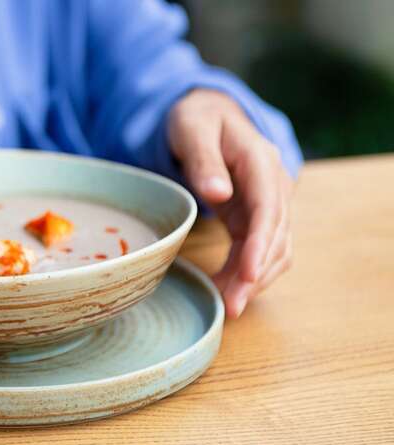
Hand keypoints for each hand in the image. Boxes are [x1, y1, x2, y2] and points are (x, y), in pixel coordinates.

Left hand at [168, 89, 293, 317]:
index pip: (268, 207)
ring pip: (274, 248)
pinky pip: (260, 249)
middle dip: (255, 273)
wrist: (205, 114)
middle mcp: (273, 184)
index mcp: (260, 160)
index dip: (260, 244)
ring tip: (228, 306)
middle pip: (275, 235)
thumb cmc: (196, 120)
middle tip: (231, 306)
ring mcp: (268, 202)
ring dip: (254, 279)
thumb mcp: (192, 130)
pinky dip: (247, 272)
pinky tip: (227, 289)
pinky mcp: (256, 216)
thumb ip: (203, 160)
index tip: (246, 274)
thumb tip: (218, 194)